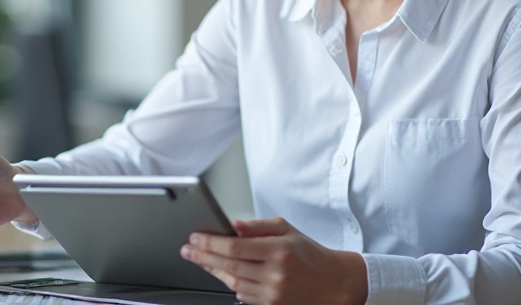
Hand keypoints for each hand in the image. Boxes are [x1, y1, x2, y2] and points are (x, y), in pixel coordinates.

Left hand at [180, 217, 367, 304]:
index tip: (195, 237)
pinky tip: (221, 272)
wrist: (332, 282)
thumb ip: (257, 227)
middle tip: (188, 249)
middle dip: (203, 256)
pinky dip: (229, 283)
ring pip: (232, 282)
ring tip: (199, 259)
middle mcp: (275, 274)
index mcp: (279, 250)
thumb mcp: (286, 230)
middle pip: (229, 265)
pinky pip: (242, 295)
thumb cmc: (308, 253)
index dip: (211, 242)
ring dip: (212, 270)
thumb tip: (232, 225)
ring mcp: (273, 293)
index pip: (235, 246)